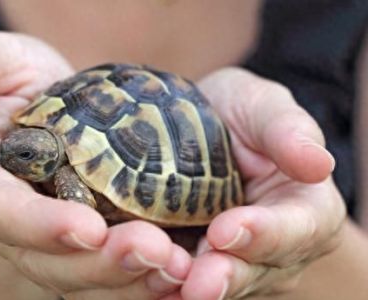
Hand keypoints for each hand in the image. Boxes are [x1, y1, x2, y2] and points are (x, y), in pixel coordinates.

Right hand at [0, 22, 190, 298]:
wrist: (38, 121)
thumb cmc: (11, 90)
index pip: (0, 210)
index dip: (38, 225)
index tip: (88, 228)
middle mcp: (8, 224)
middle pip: (47, 260)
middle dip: (99, 263)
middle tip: (155, 252)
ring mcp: (44, 243)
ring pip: (81, 279)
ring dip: (130, 279)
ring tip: (177, 268)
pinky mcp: (78, 249)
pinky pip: (106, 277)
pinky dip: (142, 281)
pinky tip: (180, 273)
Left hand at [177, 68, 345, 299]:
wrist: (201, 121)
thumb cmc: (240, 112)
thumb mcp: (264, 107)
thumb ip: (289, 131)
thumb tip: (319, 164)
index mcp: (307, 209)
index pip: (295, 230)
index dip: (263, 235)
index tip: (224, 231)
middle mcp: (278, 246)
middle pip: (255, 270)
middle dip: (222, 276)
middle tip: (194, 283)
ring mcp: (239, 260)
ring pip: (218, 283)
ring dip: (188, 286)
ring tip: (161, 280)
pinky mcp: (201, 263)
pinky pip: (184, 281)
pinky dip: (165, 283)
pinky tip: (144, 279)